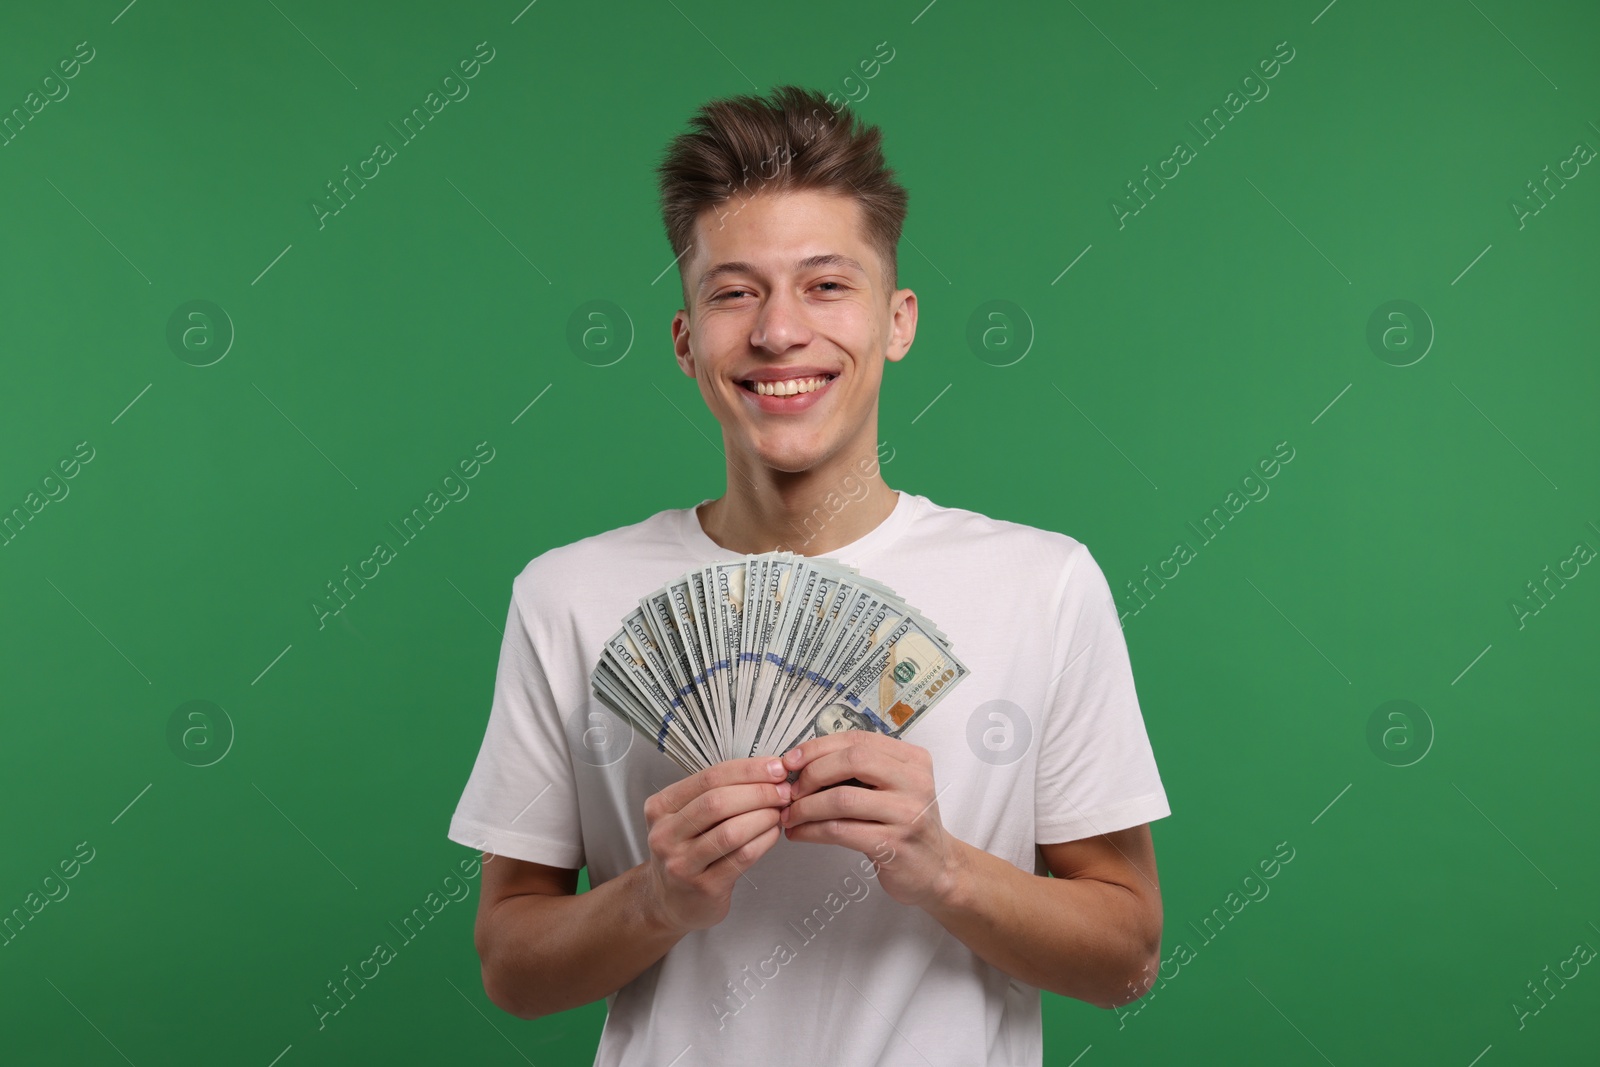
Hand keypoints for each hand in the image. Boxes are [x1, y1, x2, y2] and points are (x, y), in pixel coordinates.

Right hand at [641, 756, 791, 934]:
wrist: (670, 902)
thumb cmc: (686, 853)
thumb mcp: (686, 818)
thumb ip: (717, 794)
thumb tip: (767, 772)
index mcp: (661, 808)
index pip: (709, 778)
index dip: (747, 770)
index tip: (775, 767)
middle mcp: (665, 834)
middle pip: (718, 802)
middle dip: (759, 792)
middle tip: (783, 790)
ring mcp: (682, 863)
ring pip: (731, 831)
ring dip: (764, 817)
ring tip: (779, 812)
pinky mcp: (704, 887)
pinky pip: (742, 857)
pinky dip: (764, 840)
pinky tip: (773, 833)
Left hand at [780, 730, 964, 910]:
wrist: (936, 869)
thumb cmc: (905, 825)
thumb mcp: (893, 787)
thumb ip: (861, 771)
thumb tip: (805, 763)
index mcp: (912, 760)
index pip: (858, 740)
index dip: (819, 747)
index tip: (792, 760)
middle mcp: (915, 781)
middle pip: (852, 760)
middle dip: (812, 773)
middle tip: (792, 790)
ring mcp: (907, 813)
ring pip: (842, 798)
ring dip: (806, 807)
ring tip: (790, 815)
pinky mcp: (894, 844)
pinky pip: (841, 831)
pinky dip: (812, 831)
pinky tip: (800, 833)